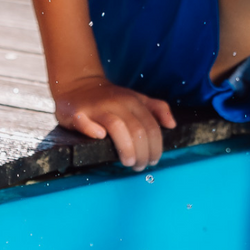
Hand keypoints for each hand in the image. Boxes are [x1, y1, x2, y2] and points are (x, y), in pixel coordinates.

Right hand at [54, 76, 174, 169]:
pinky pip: (84, 121)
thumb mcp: (135, 98)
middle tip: (140, 166)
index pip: (151, 127)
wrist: (78, 83)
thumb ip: (157, 108)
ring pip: (117, 126)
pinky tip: (99, 137)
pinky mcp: (77, 112)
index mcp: (133, 102)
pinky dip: (92, 129)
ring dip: (126, 147)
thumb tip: (172, 124)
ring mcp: (97, 107)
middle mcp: (117, 103)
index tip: (153, 161)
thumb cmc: (109, 97)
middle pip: (137, 130)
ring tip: (128, 162)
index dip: (156, 147)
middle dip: (143, 153)